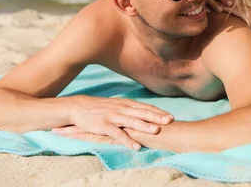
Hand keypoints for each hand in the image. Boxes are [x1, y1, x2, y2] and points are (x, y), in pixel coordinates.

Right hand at [57, 96, 172, 149]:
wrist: (79, 107)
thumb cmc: (101, 107)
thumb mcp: (117, 104)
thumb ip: (131, 108)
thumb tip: (146, 111)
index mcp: (126, 104)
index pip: (146, 107)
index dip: (158, 112)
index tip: (171, 116)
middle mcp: (122, 108)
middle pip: (142, 112)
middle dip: (156, 117)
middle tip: (169, 121)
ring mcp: (113, 116)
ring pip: (131, 121)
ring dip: (144, 126)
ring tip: (156, 131)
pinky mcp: (103, 125)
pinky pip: (117, 134)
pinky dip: (127, 140)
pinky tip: (136, 146)